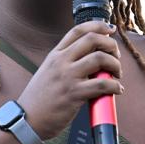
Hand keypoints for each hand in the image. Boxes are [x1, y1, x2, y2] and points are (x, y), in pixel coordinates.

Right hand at [16, 22, 122, 140]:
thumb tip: (93, 59)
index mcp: (55, 54)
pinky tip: (116, 90)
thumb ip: (67, 62)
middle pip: (92, 39)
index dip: (97, 26)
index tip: (110, 30)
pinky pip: (102, 84)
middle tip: (116, 56)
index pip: (77, 30)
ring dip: (115, 65)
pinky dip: (115, 86)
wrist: (28, 118)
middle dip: (111, 44)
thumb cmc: (41, 98)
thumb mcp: (49, 71)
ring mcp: (67, 76)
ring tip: (116, 74)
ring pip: (100, 59)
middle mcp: (61, 61)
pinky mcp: (74, 94)